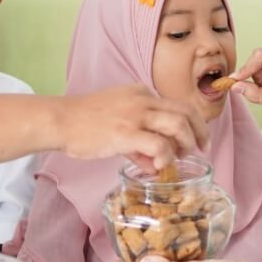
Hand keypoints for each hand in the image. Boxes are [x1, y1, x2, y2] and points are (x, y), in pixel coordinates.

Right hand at [58, 85, 208, 171]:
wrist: (60, 120)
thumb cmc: (83, 124)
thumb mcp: (116, 126)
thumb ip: (138, 145)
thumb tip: (155, 165)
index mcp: (141, 94)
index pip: (176, 105)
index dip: (192, 123)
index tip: (195, 140)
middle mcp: (143, 100)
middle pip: (185, 111)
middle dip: (200, 132)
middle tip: (201, 150)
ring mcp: (135, 115)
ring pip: (178, 124)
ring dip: (187, 143)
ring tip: (181, 159)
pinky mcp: (126, 132)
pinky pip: (158, 144)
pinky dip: (166, 157)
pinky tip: (160, 167)